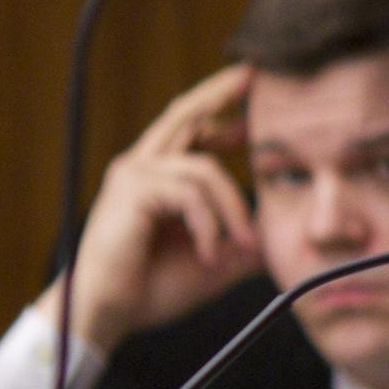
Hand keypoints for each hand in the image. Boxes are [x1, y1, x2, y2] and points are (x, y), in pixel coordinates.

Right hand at [39, 65, 259, 349]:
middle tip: (253, 75)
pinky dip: (209, 224)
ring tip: (241, 245)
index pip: (192, 128)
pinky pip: (190, 194)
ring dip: (233, 209)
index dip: (223, 110)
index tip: (255, 99)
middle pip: (185, 114)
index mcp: (159, 175)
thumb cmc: (152, 288)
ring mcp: (134, 175)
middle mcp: (142, 165)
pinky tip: (208, 252)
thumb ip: (242, 244)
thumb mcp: (215, 261)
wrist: (110, 313)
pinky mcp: (131, 191)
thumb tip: (278, 241)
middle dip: (220, 93)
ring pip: (205, 169)